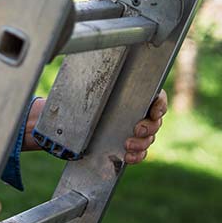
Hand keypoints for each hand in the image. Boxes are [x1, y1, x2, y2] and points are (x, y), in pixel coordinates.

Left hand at [23, 90, 167, 163]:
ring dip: (142, 143)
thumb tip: (84, 66)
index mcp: (132, 94)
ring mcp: (132, 130)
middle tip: (135, 129)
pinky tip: (128, 156)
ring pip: (149, 138)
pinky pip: (139, 153)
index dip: (160, 104)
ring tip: (127, 145)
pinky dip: (137, 156)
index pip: (156, 97)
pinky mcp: (126, 146)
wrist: (62, 125)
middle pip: (155, 120)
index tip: (154, 110)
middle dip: (149, 126)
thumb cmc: (73, 101)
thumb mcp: (81, 88)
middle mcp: (136, 112)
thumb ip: (89, 80)